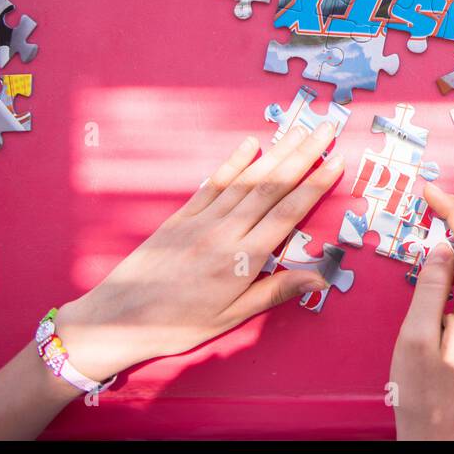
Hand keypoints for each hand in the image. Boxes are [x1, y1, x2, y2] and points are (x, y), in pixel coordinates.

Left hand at [54, 122, 343, 381]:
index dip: (314, 186)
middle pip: (271, 187)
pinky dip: (234, 162)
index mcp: (242, 260)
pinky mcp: (181, 216)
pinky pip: (213, 183)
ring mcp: (201, 220)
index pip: (287, 213)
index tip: (335, 161)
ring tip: (299, 130)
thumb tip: (320, 278)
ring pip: (247, 179)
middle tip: (326, 129)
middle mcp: (224, 232)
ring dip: (276, 152)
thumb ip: (275, 291)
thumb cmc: (178, 325)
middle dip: (303, 155)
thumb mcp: (232, 317)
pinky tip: (251, 144)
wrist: (118, 318)